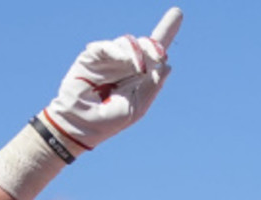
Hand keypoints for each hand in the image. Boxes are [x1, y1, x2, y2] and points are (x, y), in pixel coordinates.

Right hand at [41, 7, 182, 153]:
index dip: (166, 32)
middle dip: (154, 45)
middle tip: (160, 55)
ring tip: (140, 67)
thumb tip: (167, 64)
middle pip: (144, 44)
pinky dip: (118, 50)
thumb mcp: (138, 105)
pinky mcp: (92, 57)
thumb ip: (152, 86)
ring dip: (137, 51)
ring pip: (127, 42)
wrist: (82, 126)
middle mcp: (125, 64)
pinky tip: (126, 59)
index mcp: (138, 75)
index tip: (178, 13)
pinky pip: (107, 46)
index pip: (154, 52)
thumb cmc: (110, 120)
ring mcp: (109, 59)